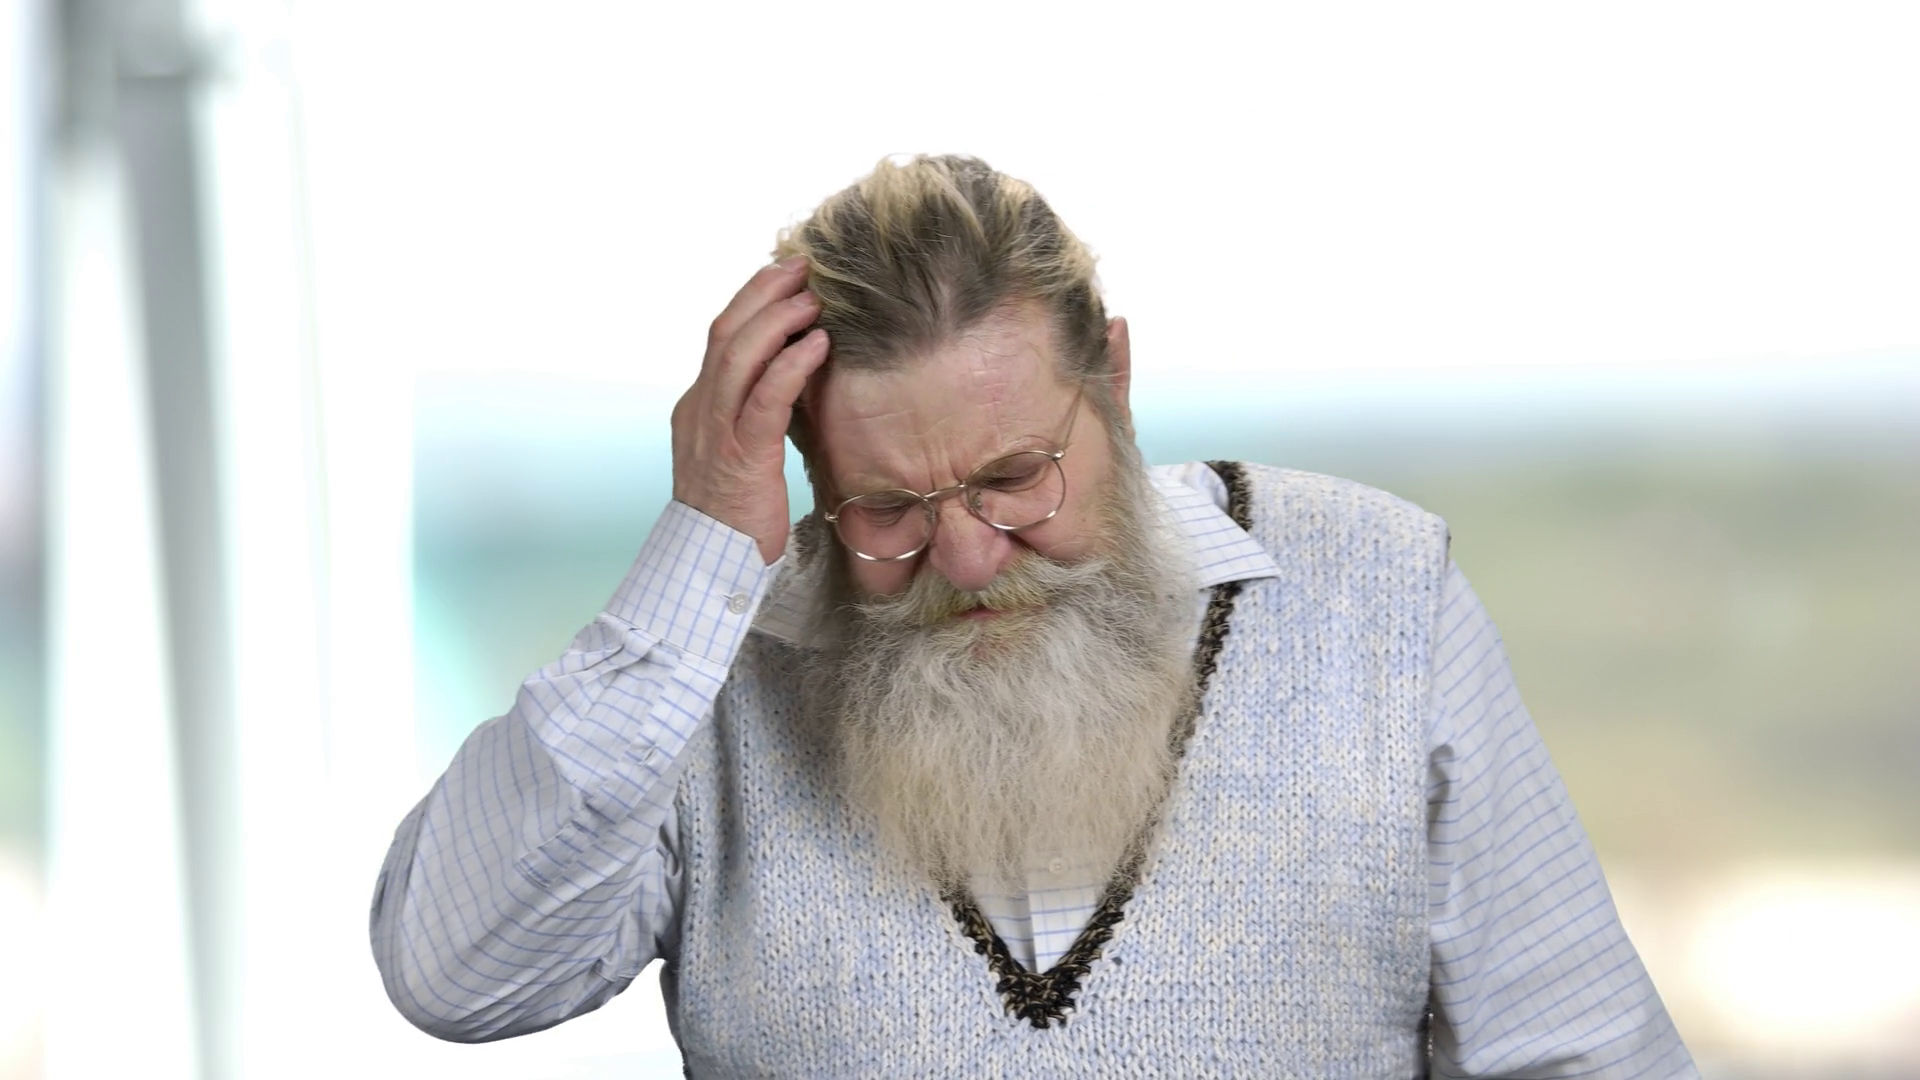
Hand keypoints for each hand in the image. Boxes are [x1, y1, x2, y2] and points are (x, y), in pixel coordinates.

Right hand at [671, 256, 829, 564]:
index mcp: (697, 408)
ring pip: (739, 355)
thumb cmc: (734, 520)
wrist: (707, 568)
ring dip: (779, 318)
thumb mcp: (740, 455)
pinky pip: (765, 398)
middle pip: (726, 332)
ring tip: (813, 297)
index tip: (783, 278)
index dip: (751, 302)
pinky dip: (791, 365)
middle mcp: (699, 410)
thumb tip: (794, 383)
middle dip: (763, 292)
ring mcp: (715, 431)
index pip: (721, 339)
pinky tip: (817, 344)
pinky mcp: (741, 456)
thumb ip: (757, 416)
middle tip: (801, 266)